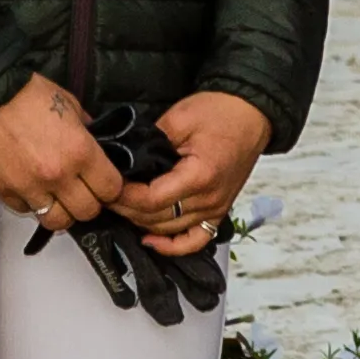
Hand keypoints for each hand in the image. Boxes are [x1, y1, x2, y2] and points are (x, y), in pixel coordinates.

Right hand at [0, 76, 120, 233]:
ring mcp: (29, 187)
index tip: (104, 184)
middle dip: (88, 204)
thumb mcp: (70, 105)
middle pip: (87, 212)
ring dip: (60, 211)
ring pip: (56, 220)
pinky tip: (31, 188)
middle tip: (81, 192)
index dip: (111, 189)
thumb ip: (87, 131)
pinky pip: (25, 211)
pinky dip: (31, 204)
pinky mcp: (4, 192)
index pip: (110, 190)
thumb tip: (96, 147)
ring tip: (56, 197)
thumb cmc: (26, 95)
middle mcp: (57, 175)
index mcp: (80, 152)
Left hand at [110, 90, 273, 252]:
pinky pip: (195, 240)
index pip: (150, 200)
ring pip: (168, 230)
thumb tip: (124, 162)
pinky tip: (152, 240)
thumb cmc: (222, 112)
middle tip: (107, 194)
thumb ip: (150, 143)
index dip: (123, 197)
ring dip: (142, 222)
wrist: (252, 114)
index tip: (109, 186)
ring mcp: (216, 208)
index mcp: (199, 176)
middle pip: (156, 219)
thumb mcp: (179, 119)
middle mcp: (209, 199)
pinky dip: (172, 246)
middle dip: (127, 209)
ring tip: (123, 207)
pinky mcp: (219, 210)